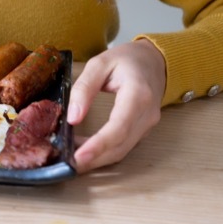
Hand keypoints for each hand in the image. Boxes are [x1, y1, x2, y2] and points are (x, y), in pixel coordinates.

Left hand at [65, 38, 165, 172]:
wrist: (154, 60)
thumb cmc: (127, 59)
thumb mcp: (100, 63)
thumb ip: (84, 88)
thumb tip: (73, 118)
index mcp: (138, 94)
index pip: (119, 127)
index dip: (99, 145)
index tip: (78, 156)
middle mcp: (147, 114)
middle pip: (121, 146)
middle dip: (94, 159)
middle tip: (68, 164)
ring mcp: (148, 125)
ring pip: (122, 150)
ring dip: (98, 159)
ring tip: (72, 159)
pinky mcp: (143, 130)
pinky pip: (124, 146)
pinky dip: (105, 152)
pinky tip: (87, 149)